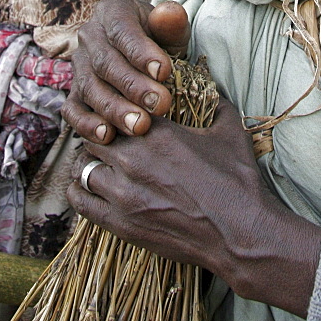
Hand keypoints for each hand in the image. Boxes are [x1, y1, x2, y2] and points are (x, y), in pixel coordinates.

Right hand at [62, 0, 190, 144]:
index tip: (165, 72)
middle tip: (160, 104)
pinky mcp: (73, 93)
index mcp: (112, 12)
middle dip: (133, 86)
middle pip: (105, 62)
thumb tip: (169, 14)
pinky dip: (87, 124)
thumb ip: (172, 22)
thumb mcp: (171, 30)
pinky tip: (107, 136)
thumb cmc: (161, 41)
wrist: (146, 57)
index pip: (122, 31)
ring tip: (140, 125)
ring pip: (89, 87)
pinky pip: (72, 110)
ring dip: (114, 109)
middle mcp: (89, 36)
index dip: (142, 52)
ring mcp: (79, 65)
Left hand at [68, 97, 320, 316]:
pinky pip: (80, 202)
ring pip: (83, 168)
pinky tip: (87, 189)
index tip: (122, 117)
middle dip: (99, 136)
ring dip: (89, 163)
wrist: (241, 234)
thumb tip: (212, 86)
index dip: (118, 112)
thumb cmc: (238, 181)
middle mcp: (134, 159)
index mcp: (158, 132)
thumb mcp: (231, 131)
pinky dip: (79, 192)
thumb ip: (217, 103)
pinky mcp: (120, 224)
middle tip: (107, 140)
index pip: (117, 109)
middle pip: (94, 136)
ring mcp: (124, 194)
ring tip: (99, 165)